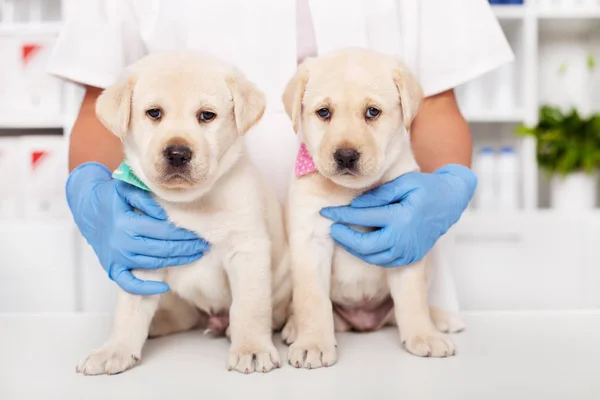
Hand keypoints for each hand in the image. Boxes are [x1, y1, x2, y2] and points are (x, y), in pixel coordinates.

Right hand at [66, 162, 208, 294]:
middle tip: (204, 246)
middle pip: (162, 249)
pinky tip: (164, 286)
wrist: (87, 208)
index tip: (199, 234)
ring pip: (153, 263)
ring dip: (176, 261)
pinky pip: (128, 283)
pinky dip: (145, 288)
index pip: (162, 231)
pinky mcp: (112, 267)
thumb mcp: (125, 189)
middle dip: (186, 248)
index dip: (183, 234)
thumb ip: (144, 198)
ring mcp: (117, 257)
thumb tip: (162, 214)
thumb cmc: (111, 197)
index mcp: (126, 223)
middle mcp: (122, 242)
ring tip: (195, 255)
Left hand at [320, 164, 476, 266]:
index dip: (342, 215)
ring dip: (354, 248)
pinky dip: (368, 255)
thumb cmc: (425, 188)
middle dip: (344, 237)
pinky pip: (383, 261)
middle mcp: (403, 238)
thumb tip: (355, 206)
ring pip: (373, 257)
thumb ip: (379, 195)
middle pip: (365, 245)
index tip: (327, 211)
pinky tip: (359, 245)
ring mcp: (407, 251)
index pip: (363, 218)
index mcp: (401, 217)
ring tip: (342, 235)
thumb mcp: (403, 183)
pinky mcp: (410, 257)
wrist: (449, 202)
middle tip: (332, 227)